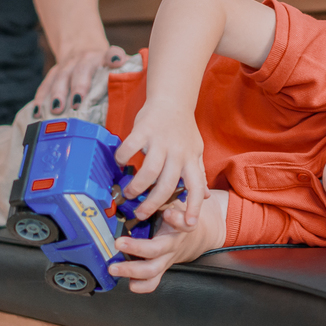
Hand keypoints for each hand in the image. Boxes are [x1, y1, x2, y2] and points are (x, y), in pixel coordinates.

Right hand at [34, 44, 127, 117]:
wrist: (83, 46)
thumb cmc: (106, 69)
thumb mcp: (119, 69)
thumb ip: (126, 82)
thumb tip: (137, 105)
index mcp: (105, 57)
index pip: (112, 53)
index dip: (114, 57)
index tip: (116, 61)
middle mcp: (86, 58)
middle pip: (82, 70)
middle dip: (79, 86)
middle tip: (76, 103)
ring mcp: (68, 64)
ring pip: (61, 76)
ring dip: (57, 93)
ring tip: (56, 109)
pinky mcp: (54, 72)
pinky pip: (45, 84)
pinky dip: (40, 98)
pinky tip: (37, 112)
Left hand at [110, 194, 225, 292]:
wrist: (191, 238)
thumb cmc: (176, 216)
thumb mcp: (173, 202)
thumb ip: (160, 196)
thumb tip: (139, 182)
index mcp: (177, 225)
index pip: (182, 223)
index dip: (177, 219)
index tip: (167, 212)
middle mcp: (172, 244)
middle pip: (157, 249)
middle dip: (137, 248)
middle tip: (119, 242)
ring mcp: (166, 259)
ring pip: (153, 270)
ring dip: (132, 270)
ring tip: (114, 268)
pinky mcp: (161, 269)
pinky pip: (153, 282)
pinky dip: (141, 285)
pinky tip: (129, 283)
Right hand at [114, 99, 208, 224]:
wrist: (173, 99)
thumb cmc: (183, 129)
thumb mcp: (195, 152)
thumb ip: (198, 174)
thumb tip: (205, 197)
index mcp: (191, 160)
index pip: (197, 187)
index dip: (195, 207)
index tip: (190, 225)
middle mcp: (178, 152)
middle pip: (166, 185)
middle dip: (153, 205)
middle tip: (141, 215)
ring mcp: (161, 141)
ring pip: (149, 171)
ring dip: (137, 187)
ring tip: (129, 194)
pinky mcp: (144, 129)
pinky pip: (130, 147)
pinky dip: (123, 157)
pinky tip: (120, 163)